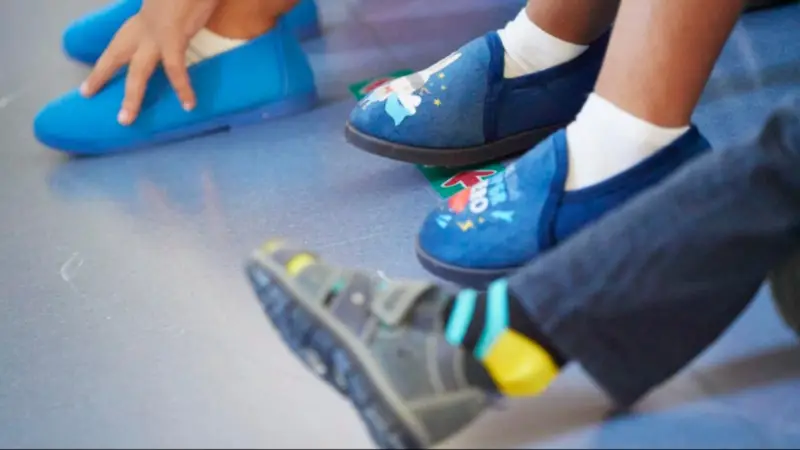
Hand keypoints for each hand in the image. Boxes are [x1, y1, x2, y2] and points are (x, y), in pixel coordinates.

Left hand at [81, 0, 218, 124]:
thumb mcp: (172, 5)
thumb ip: (169, 16)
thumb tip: (174, 26)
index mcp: (143, 18)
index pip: (119, 41)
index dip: (105, 61)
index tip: (91, 79)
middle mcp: (143, 26)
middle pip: (116, 54)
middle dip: (101, 75)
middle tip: (87, 94)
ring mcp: (156, 33)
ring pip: (138, 71)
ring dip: (132, 96)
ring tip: (126, 119)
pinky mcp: (173, 37)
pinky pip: (176, 69)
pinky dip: (183, 88)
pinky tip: (189, 104)